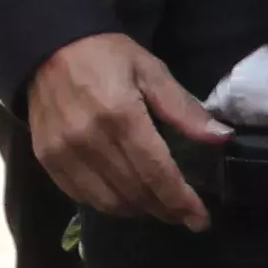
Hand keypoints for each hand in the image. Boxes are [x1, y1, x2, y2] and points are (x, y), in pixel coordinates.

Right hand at [29, 32, 224, 229]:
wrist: (48, 46)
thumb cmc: (107, 55)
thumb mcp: (151, 71)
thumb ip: (183, 109)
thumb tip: (221, 137)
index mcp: (121, 116)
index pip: (157, 172)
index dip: (181, 201)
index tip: (200, 220)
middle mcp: (90, 140)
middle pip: (135, 193)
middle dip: (164, 209)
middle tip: (183, 213)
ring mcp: (64, 153)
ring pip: (108, 202)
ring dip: (138, 210)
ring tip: (156, 205)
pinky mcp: (46, 159)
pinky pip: (81, 196)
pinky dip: (107, 203)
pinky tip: (123, 196)